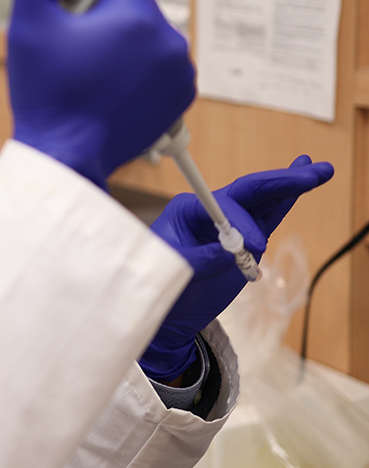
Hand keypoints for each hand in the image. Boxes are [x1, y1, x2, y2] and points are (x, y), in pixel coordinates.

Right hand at [7, 0, 194, 188]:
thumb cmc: (46, 94)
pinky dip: (136, 67)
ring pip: (145, 30)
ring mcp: (180, 70)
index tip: (68, 13)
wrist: (66, 156)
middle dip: (102, 14)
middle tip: (74, 47)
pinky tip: (108, 87)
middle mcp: (169, 40)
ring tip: (90, 71)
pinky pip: (157, 60)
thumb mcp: (26, 22)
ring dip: (120, 40)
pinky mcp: (182, 94)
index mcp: (136, 17)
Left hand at [140, 156, 333, 380]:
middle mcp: (209, 210)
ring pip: (263, 199)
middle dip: (281, 180)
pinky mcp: (243, 239)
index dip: (242, 222)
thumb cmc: (162, 284)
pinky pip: (267, 216)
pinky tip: (301, 187)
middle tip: (313, 169)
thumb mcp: (172, 272)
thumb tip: (229, 253)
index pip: (223, 204)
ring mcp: (229, 222)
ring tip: (319, 170)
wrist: (169, 311)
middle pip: (249, 189)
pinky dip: (284, 202)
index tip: (253, 248)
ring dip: (290, 185)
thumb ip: (199, 260)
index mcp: (187, 210)